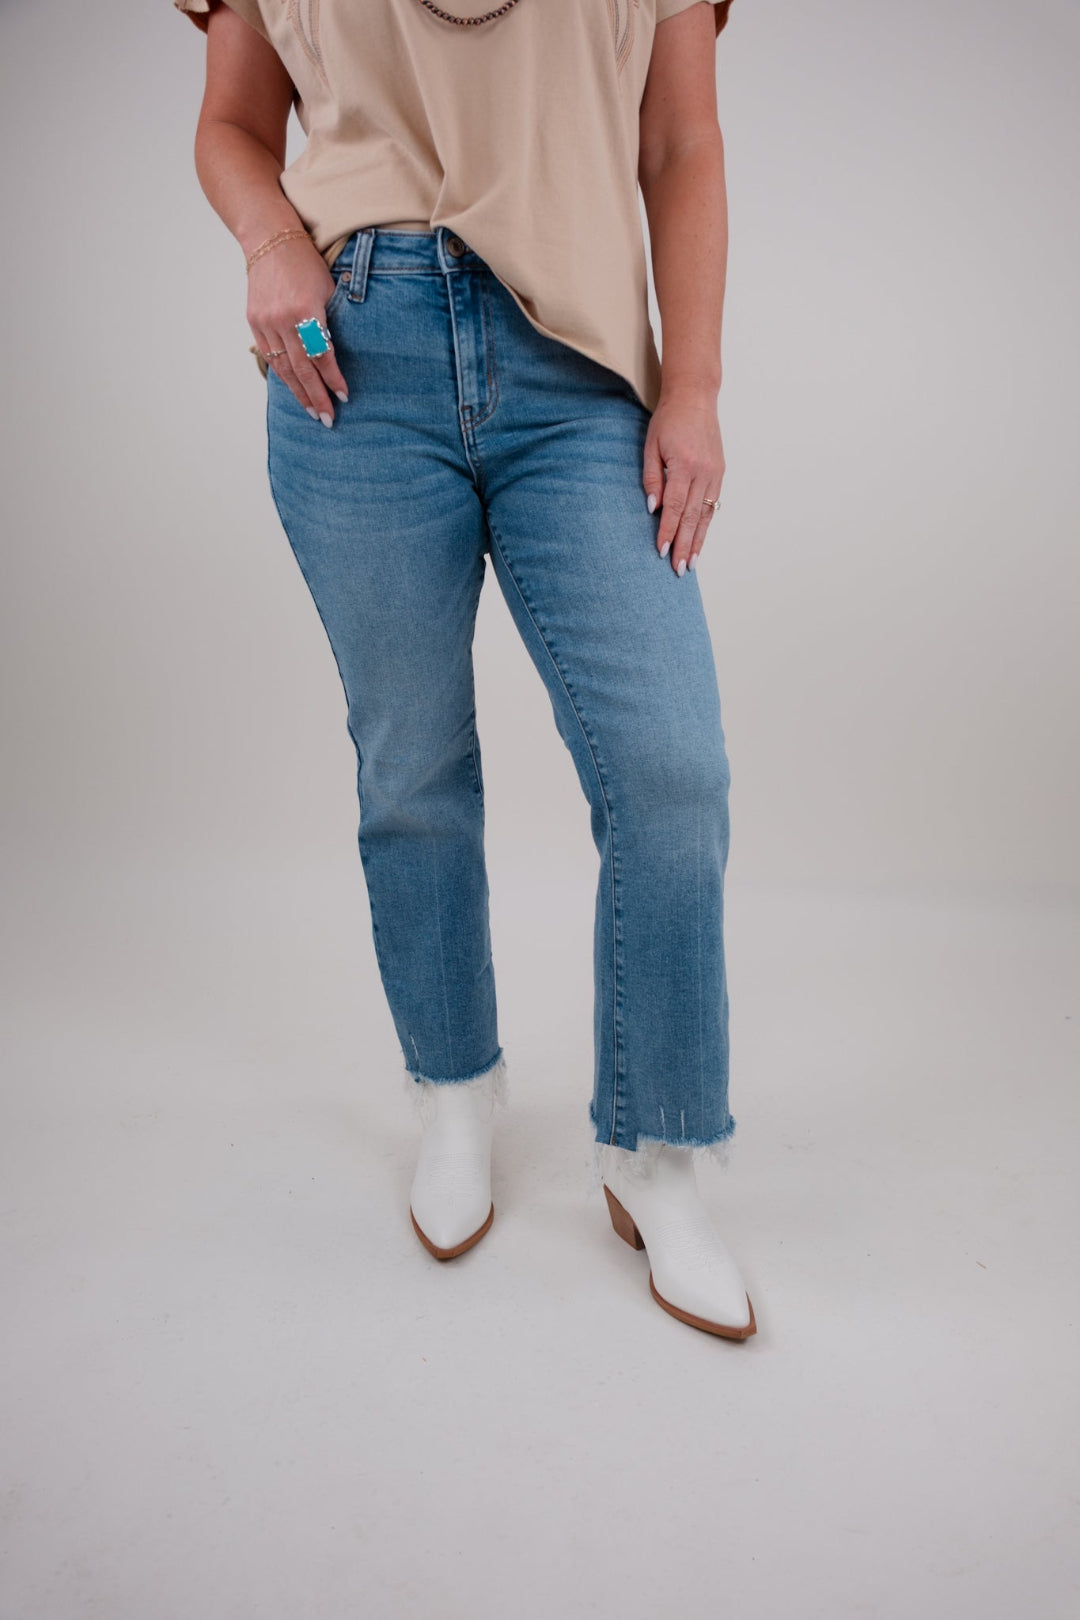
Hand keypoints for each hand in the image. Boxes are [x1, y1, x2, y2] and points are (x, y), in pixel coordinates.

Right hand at [246, 238, 349, 423]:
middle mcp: (283, 320)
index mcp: (305, 310)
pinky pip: (270, 356)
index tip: (343, 397)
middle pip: (302, 368)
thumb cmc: (305, 263)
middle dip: (316, 396)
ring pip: (284, 367)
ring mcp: (266, 323)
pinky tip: (294, 389)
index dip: (333, 379)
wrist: (269, 240)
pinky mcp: (255, 322)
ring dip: (299, 392)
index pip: (322, 355)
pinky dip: (283, 375)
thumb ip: (329, 322)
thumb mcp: (327, 289)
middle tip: (327, 419)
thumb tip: (336, 356)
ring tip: (312, 411)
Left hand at [642, 386, 724, 573]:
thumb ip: (652, 477)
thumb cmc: (668, 420)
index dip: (668, 532)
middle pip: (692, 517)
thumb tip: (653, 508)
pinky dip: (706, 525)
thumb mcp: (651, 445)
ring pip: (706, 515)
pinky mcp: (720, 472)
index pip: (675, 507)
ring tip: (691, 563)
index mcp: (685, 465)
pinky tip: (701, 540)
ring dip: (698, 541)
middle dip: (685, 545)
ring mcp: (715, 473)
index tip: (661, 551)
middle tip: (678, 569)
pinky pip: (713, 505)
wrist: (695, 397)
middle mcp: (704, 472)